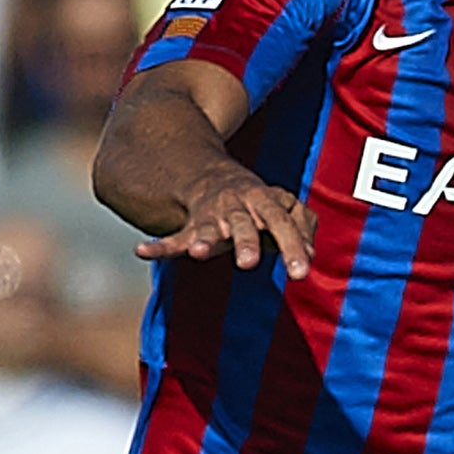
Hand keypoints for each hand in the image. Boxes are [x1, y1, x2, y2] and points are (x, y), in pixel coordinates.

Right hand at [139, 163, 315, 276]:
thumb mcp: (287, 208)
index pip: (283, 224)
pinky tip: (142, 252)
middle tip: (248, 263)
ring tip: (198, 253)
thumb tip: (311, 255)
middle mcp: (237, 207)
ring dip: (204, 240)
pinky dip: (159, 246)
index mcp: (265, 201)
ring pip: (208, 228)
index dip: (294, 246)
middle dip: (245, 242)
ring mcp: (212, 216)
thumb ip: (302, 228)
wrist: (215, 179)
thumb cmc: (261, 204)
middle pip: (243, 225)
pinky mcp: (191, 227)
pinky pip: (173, 238)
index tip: (301, 273)